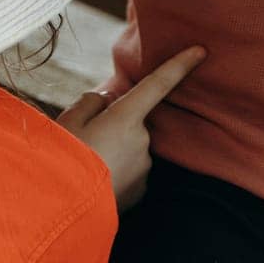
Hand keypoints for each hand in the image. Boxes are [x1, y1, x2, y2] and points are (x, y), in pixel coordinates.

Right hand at [56, 46, 204, 209]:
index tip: (201, 50)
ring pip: (131, 148)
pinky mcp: (141, 191)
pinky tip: (95, 182)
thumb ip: (91, 102)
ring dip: (114, 152)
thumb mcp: (67, 122)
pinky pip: (130, 172)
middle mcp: (142, 140)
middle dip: (114, 125)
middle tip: (83, 141)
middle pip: (132, 122)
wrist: (62, 211)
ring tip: (85, 166)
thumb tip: (108, 99)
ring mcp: (145, 168)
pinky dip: (116, 173)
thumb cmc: (62, 160)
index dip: (180, 65)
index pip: (158, 85)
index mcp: (125, 118)